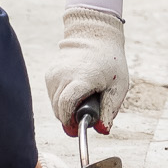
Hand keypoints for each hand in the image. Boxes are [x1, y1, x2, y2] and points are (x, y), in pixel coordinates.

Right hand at [44, 7, 128, 132]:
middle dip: (69, 119)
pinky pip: (52, 95)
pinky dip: (61, 98)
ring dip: (65, 109)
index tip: (78, 128)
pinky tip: (74, 90)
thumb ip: (109, 109)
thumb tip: (101, 130)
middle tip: (84, 116)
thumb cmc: (110, 63)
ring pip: (54, 104)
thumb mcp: (118, 86)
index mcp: (82, 78)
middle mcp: (63, 75)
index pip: (66, 106)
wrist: (95, 36)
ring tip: (82, 99)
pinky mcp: (49, 72)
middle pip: (58, 109)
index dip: (70, 121)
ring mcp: (54, 73)